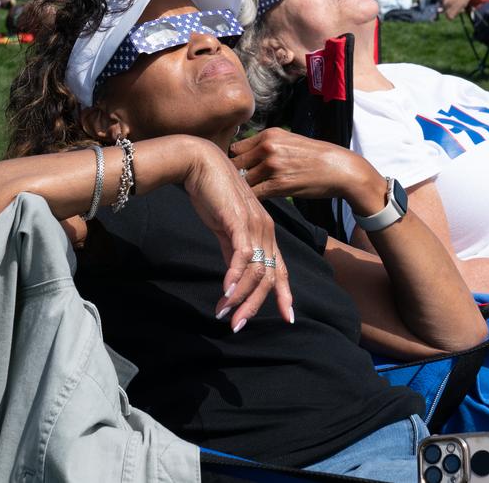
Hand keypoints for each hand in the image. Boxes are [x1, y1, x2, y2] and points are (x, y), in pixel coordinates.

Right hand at [184, 141, 294, 327]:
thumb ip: (233, 251)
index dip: (285, 295)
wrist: (200, 163)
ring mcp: (254, 226)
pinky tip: (225, 292)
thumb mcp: (226, 228)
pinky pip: (241, 255)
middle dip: (255, 306)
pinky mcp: (238, 221)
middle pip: (270, 277)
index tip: (288, 318)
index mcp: (265, 232)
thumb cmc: (213, 194)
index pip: (280, 269)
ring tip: (223, 314)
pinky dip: (234, 276)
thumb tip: (234, 278)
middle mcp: (265, 230)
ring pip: (256, 271)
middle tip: (238, 326)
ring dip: (239, 297)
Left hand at [230, 128, 384, 213]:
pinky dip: (252, 199)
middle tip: (233, 187)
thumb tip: (246, 155)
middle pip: (234, 164)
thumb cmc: (315, 156)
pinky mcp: (279, 185)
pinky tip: (255, 203)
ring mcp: (273, 166)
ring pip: (242, 180)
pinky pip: (254, 194)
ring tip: (242, 197)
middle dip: (233, 176)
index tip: (235, 172)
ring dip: (242, 190)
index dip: (233, 161)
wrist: (339, 168)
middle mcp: (268, 147)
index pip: (235, 148)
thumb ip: (268, 144)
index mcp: (269, 134)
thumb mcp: (289, 140)